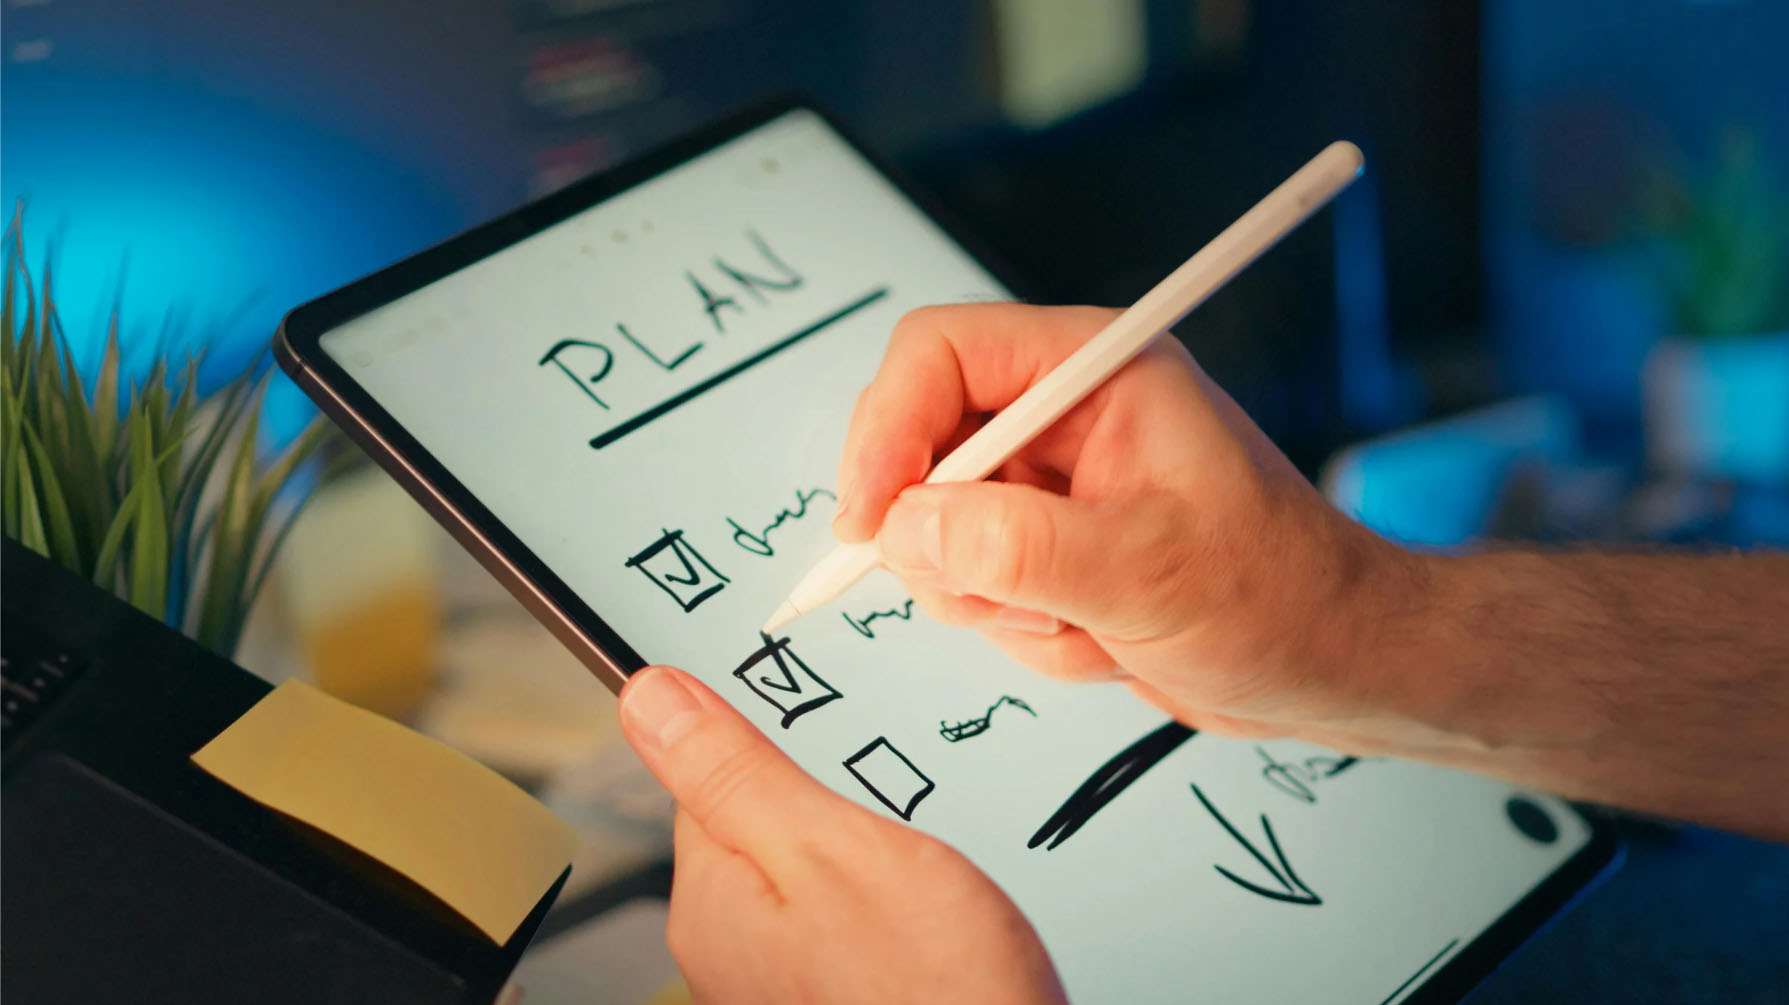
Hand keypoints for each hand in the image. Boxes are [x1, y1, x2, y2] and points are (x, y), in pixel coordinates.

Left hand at [617, 666, 1065, 1004]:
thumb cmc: (932, 992)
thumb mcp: (832, 847)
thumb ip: (737, 772)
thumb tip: (649, 697)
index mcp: (710, 904)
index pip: (709, 781)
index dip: (776, 747)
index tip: (827, 740)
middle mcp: (726, 957)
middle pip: (762, 831)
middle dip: (829, 809)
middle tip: (891, 820)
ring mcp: (778, 989)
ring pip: (810, 880)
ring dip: (864, 860)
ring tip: (917, 875)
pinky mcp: (832, 1001)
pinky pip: (845, 929)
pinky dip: (885, 911)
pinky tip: (927, 921)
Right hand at [834, 303, 1422, 751]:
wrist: (1333, 666)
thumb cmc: (1284, 596)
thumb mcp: (1149, 572)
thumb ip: (1020, 548)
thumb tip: (908, 531)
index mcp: (1097, 369)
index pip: (939, 354)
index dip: (887, 429)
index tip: (870, 518)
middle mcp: (1064, 415)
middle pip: (921, 449)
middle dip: (956, 544)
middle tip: (1018, 599)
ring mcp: (1052, 485)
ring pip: (939, 533)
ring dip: (1000, 603)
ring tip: (1090, 623)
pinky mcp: (1048, 546)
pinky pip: (973, 586)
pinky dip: (1022, 632)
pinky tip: (1100, 640)